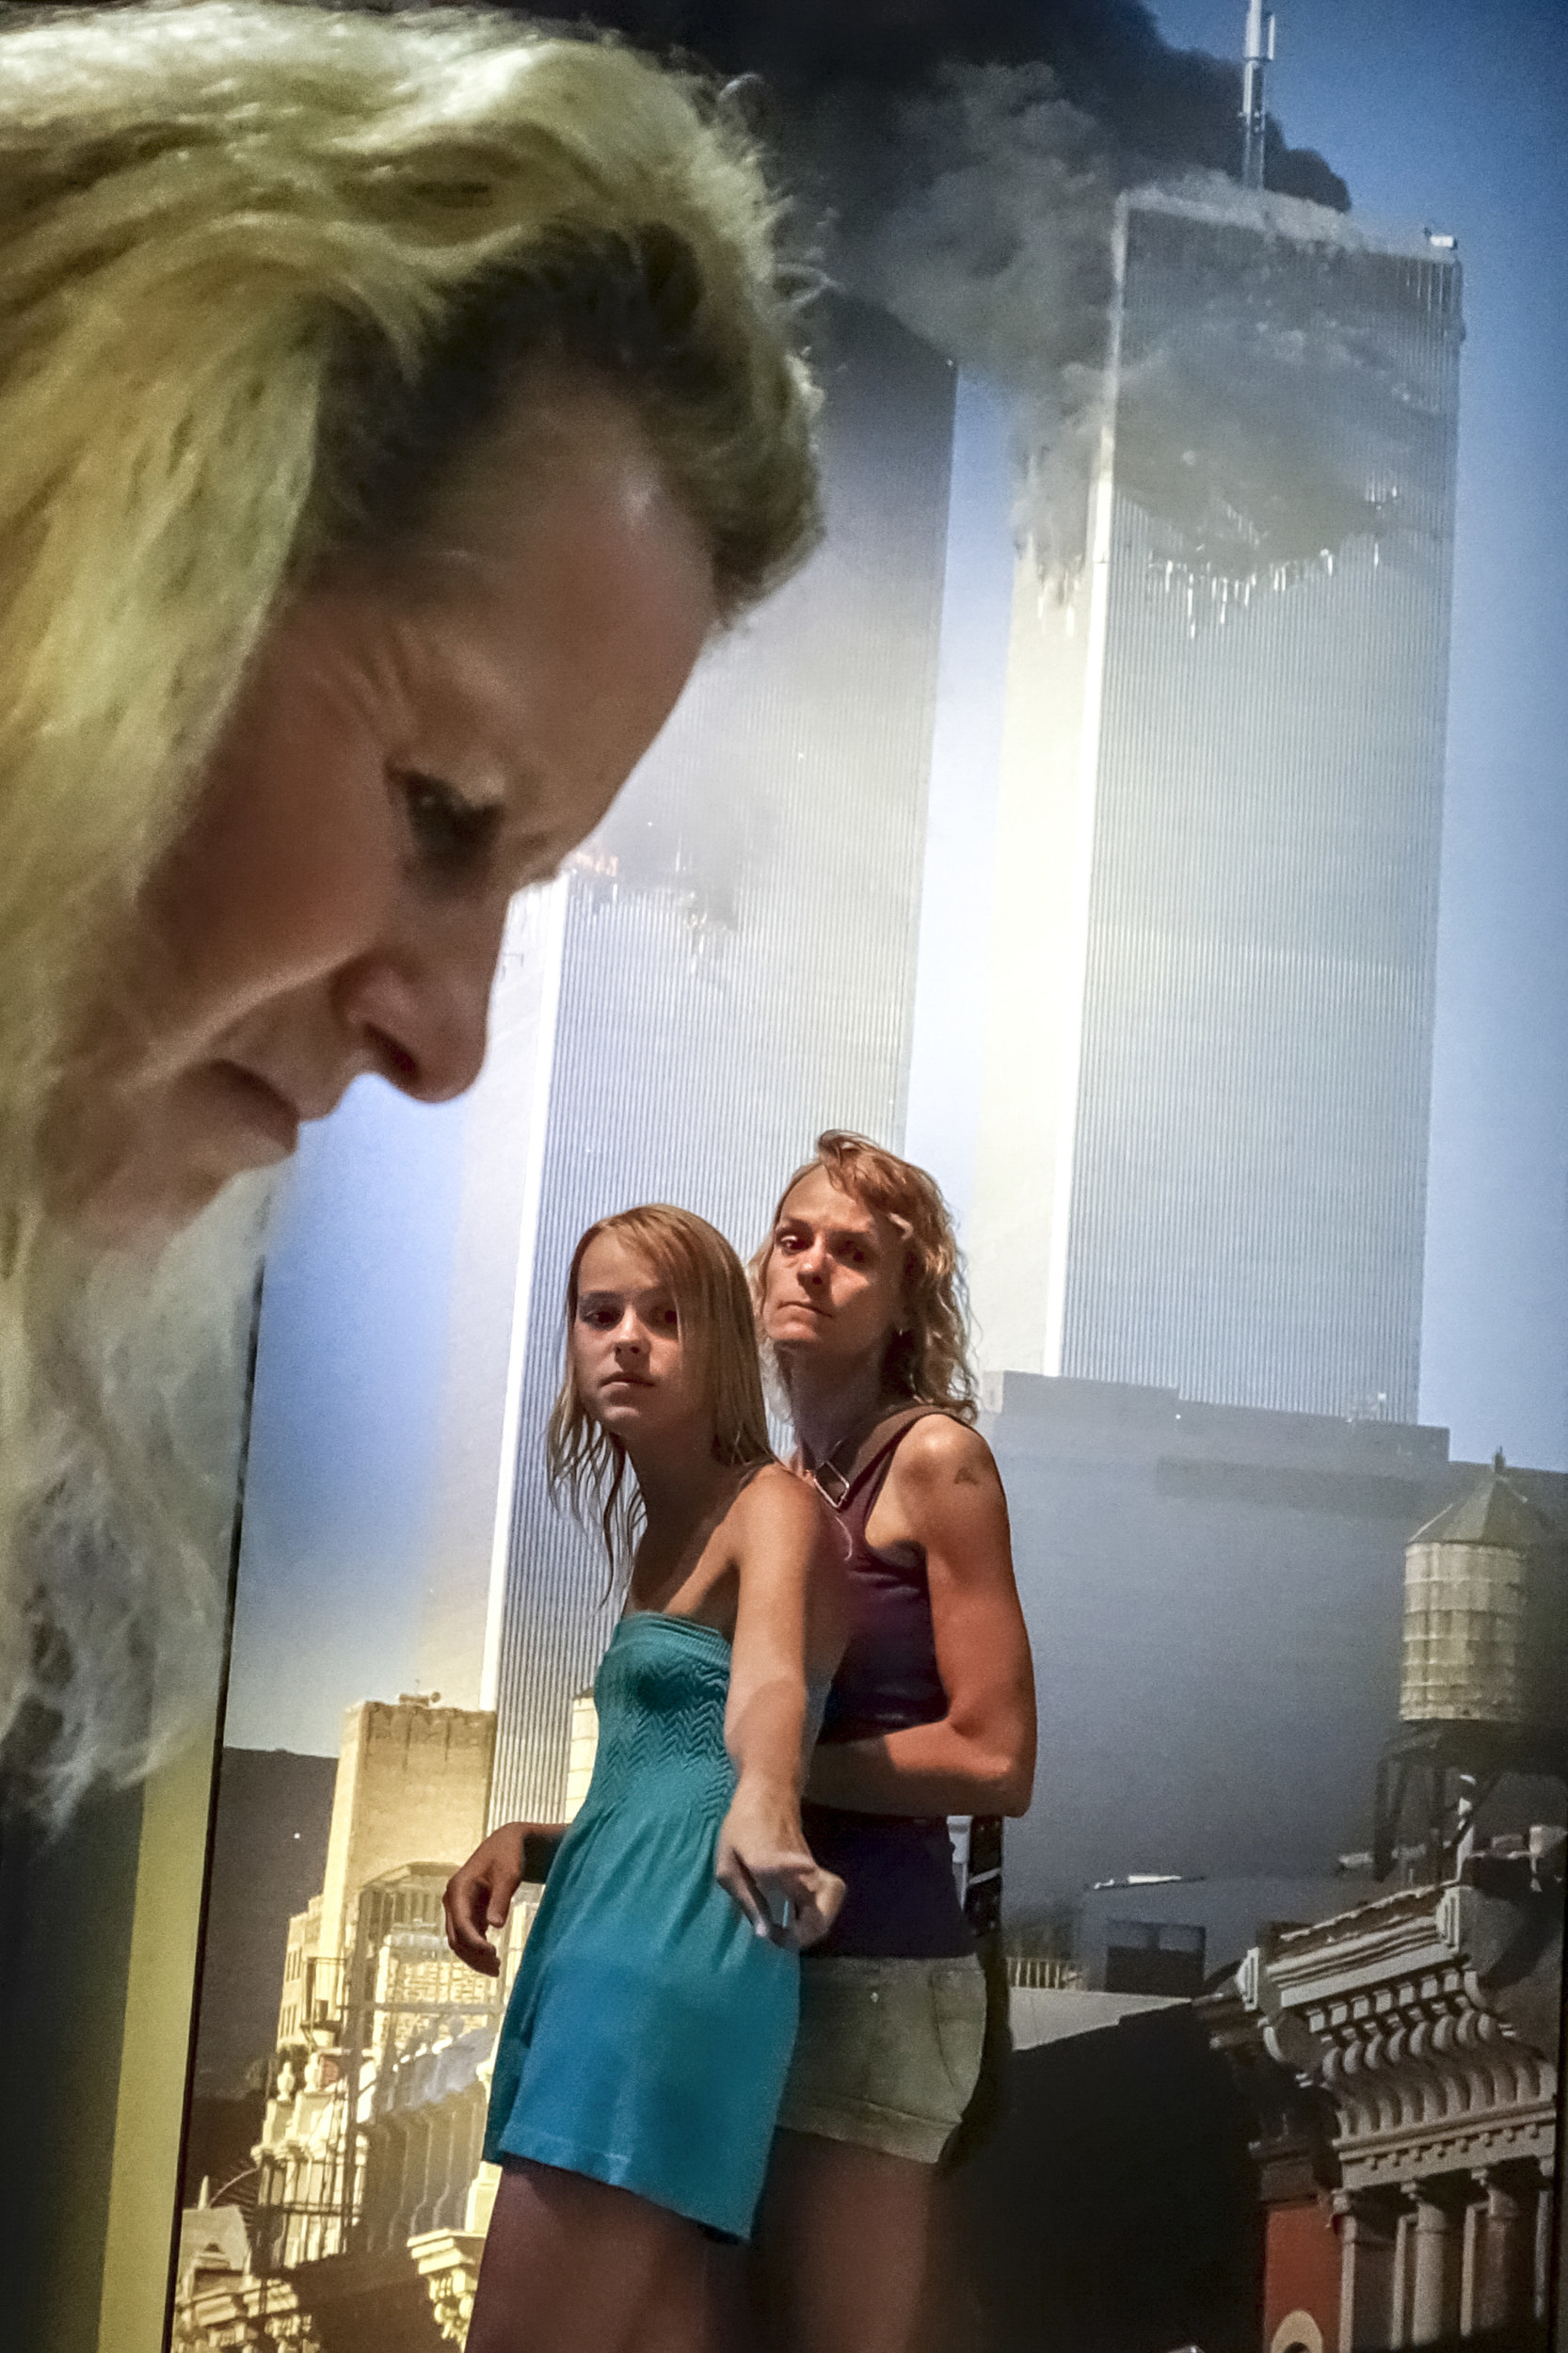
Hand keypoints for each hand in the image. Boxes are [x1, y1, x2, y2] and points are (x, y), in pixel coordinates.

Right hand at [442, 1823, 527, 1976]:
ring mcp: (458, 1907)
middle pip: (456, 1937)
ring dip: (474, 1957)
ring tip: (496, 1969)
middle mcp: (453, 1900)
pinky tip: (493, 1959)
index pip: (461, 1924)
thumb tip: (495, 1926)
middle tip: (496, 1970)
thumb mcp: (509, 1874)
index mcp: (458, 1888)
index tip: (494, 1954)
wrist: (507, 1843)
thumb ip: (501, 1899)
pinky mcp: (468, 1912)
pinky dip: (477, 1949)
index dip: (475, 1943)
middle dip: (473, 1956)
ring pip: (460, 1940)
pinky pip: (468, 1937)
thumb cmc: (508, 1855)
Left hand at [715, 1789, 845, 1953]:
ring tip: (792, 1934)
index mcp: (766, 1858)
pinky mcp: (815, 1867)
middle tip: (784, 1938)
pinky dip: (817, 1915)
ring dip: (817, 1924)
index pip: (779, 1867)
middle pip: (825, 1899)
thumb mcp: (727, 1863)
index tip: (775, 1919)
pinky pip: (826, 1896)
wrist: (768, 1792)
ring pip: (833, 1898)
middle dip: (809, 1930)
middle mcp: (796, 1863)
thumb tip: (764, 1933)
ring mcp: (811, 1865)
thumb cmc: (742, 1827)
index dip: (786, 1879)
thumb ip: (746, 1899)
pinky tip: (797, 1922)